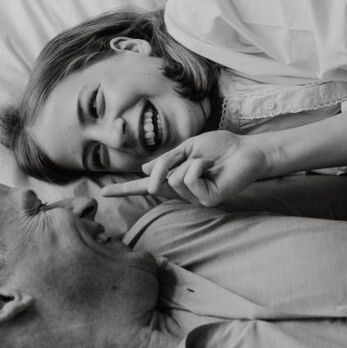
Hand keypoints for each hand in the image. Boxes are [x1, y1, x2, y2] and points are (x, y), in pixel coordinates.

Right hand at [100, 130, 267, 205]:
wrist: (245, 150)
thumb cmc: (219, 148)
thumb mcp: (187, 148)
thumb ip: (166, 160)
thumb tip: (144, 170)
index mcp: (175, 179)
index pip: (144, 186)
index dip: (123, 190)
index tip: (101, 193)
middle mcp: (182, 192)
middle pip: (158, 177)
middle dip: (172, 161)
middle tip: (198, 156)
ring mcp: (194, 198)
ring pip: (174, 178)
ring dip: (191, 162)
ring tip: (209, 162)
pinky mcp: (207, 200)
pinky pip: (189, 179)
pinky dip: (199, 166)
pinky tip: (211, 167)